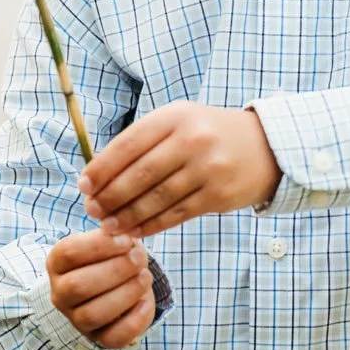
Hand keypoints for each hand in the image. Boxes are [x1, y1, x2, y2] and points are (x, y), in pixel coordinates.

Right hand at [45, 228, 156, 349]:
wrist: (115, 286)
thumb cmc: (110, 258)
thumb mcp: (108, 242)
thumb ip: (114, 236)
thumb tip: (125, 237)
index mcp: (57, 264)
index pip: (69, 253)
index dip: (99, 245)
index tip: (126, 240)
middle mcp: (60, 294)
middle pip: (78, 286)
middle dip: (115, 270)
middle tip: (139, 258)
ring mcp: (77, 319)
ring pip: (93, 314)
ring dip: (125, 294)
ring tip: (145, 277)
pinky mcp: (98, 338)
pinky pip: (113, 337)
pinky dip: (134, 321)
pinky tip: (146, 302)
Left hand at [77, 101, 279, 237]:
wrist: (266, 146)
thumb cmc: (208, 134)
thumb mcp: (178, 122)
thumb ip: (143, 142)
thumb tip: (99, 174)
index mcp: (175, 117)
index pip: (129, 144)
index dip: (102, 168)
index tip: (84, 185)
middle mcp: (192, 140)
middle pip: (140, 174)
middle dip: (111, 196)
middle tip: (91, 210)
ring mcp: (208, 169)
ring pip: (157, 199)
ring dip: (127, 217)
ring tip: (108, 227)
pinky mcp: (218, 195)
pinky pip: (177, 215)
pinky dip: (152, 226)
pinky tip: (135, 232)